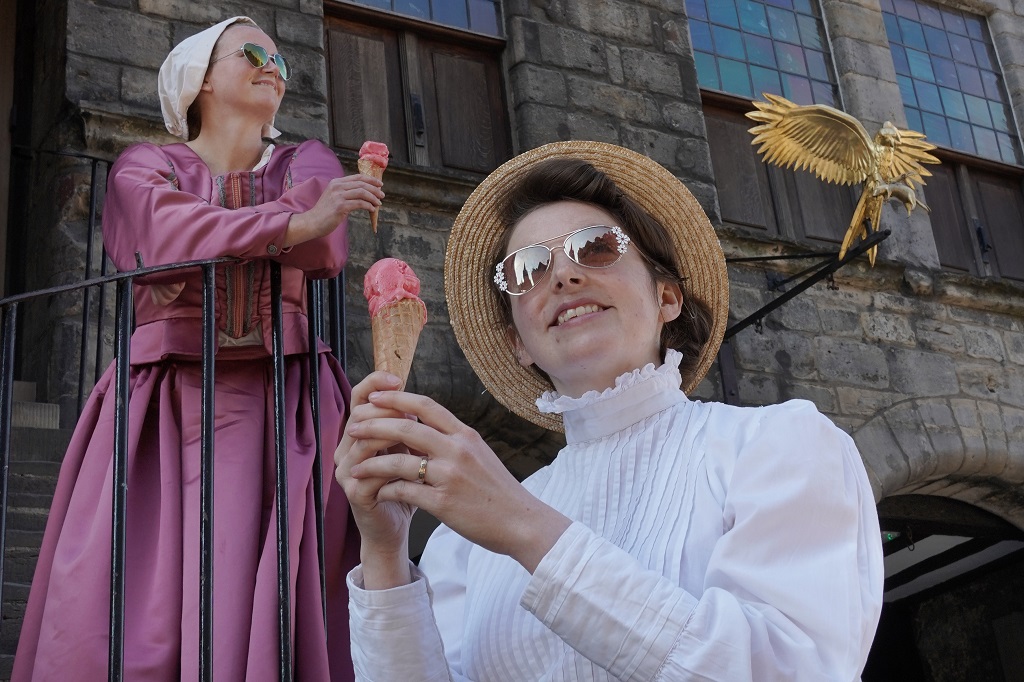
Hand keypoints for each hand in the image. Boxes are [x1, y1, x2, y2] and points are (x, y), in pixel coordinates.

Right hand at [285, 174, 383, 245]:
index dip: (370, 179)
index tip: (379, 184)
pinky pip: (359, 204)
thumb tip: (364, 193)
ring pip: (362, 193)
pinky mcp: (340, 206)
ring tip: (379, 203)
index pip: (357, 177)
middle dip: (374, 189)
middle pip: (361, 184)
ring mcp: (338, 196)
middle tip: (382, 195)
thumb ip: (345, 192)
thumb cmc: (325, 212)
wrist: (313, 222)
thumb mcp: (334, 197)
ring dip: (373, 198)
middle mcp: (337, 186)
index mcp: (336, 182)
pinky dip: (368, 206)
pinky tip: (372, 209)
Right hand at [334, 371, 414, 587]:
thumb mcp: (409, 451)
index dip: (373, 384)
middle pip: (360, 415)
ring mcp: (346, 471)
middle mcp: (346, 449)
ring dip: (390, 432)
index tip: (397, 378)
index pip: (359, 398)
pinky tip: (411, 461)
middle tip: (412, 410)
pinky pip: (370, 471)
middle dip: (387, 409)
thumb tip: (418, 400)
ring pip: (363, 441)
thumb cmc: (405, 487)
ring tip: (414, 430)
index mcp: (358, 434)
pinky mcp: (355, 493)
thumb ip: (408, 428)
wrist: (396, 528)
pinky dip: (392, 463)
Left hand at [342, 390, 571, 573]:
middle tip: (354, 425)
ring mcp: (450, 476)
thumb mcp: (479, 454)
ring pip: (400, 462)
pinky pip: (406, 492)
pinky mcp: (444, 503)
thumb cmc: (498, 490)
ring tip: (355, 466)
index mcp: (465, 435)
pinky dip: (387, 490)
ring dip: (373, 463)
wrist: (520, 522)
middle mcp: (457, 450)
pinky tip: (377, 493)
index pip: (427, 406)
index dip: (397, 399)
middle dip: (375, 425)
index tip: (375, 397)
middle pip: (407, 428)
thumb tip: (428, 426)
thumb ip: (454, 440)